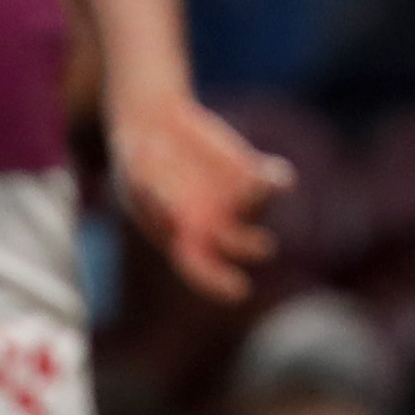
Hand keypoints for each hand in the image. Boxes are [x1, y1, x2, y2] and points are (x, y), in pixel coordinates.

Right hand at [110, 95, 293, 302]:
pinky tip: (280, 175)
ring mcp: (236, 198)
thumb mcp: (134, 175)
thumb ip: (152, 197)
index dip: (220, 283)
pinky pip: (274, 179)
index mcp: (184, 238)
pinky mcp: (249, 171)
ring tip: (260, 185)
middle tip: (263, 245)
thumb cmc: (139, 161)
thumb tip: (179, 221)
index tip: (239, 290)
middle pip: (240, 244)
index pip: (205, 270)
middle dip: (251, 246)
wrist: (153, 123)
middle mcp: (216, 225)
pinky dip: (279, 178)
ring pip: (258, 208)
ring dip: (260, 198)